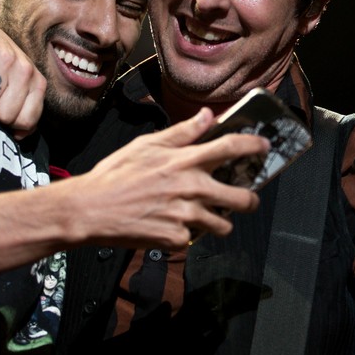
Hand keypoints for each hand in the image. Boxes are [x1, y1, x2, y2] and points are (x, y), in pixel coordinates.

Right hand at [0, 15, 45, 138]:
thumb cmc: (0, 68)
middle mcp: (25, 70)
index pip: (26, 121)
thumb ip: (23, 112)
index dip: (10, 124)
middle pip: (5, 114)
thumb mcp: (18, 88)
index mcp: (37, 83)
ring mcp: (6, 58)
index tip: (1, 113)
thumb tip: (18, 136)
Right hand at [74, 108, 267, 248]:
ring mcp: (186, 216)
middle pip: (242, 198)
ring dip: (219, 221)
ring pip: (223, 225)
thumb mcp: (146, 145)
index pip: (231, 148)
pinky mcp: (176, 238)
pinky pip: (194, 238)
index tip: (265, 146)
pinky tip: (170, 225)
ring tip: (204, 217)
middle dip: (249, 199)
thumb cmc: (115, 175)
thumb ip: (181, 133)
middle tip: (246, 199)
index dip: (253, 145)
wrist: (90, 210)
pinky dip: (186, 233)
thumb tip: (207, 117)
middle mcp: (191, 189)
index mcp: (184, 161)